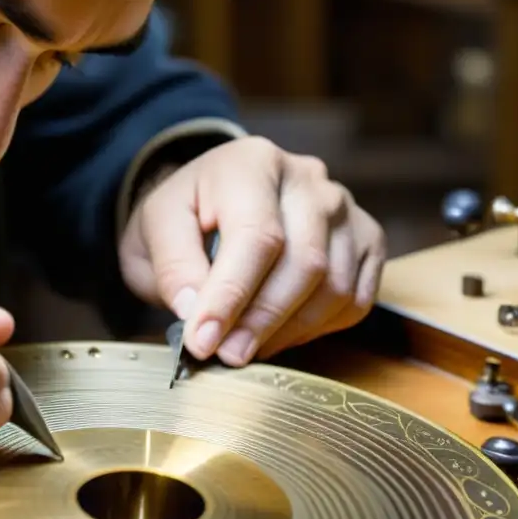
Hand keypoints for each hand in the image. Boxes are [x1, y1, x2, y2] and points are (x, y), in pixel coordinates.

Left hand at [119, 136, 385, 364]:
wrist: (211, 199)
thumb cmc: (184, 215)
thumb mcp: (154, 229)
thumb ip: (172, 266)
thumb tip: (197, 312)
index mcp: (252, 163)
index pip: (256, 235)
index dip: (231, 295)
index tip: (203, 340)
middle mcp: (308, 178)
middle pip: (305, 263)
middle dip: (261, 321)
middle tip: (226, 355)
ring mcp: (343, 208)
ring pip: (335, 286)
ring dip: (288, 331)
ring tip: (245, 348)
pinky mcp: (364, 238)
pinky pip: (355, 298)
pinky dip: (318, 328)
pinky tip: (278, 335)